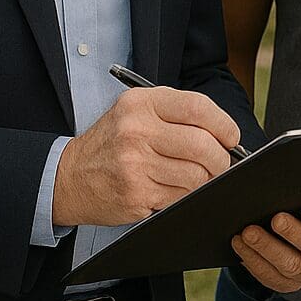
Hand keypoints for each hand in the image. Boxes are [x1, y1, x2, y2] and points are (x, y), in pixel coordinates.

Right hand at [52, 87, 239, 226]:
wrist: (69, 176)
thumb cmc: (111, 142)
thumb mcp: (135, 111)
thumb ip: (176, 114)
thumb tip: (224, 133)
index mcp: (141, 104)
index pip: (198, 108)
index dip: (224, 124)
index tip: (231, 136)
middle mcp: (136, 131)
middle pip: (202, 145)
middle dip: (221, 158)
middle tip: (221, 162)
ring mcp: (135, 165)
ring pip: (196, 176)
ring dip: (204, 180)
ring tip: (195, 176)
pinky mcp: (135, 194)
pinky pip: (180, 197)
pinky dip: (185, 195)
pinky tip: (173, 188)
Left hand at [231, 204, 300, 292]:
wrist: (287, 224)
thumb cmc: (300, 201)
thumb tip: (289, 178)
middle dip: (293, 232)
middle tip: (276, 219)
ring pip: (292, 266)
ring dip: (267, 248)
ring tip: (249, 232)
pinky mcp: (289, 284)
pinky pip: (272, 278)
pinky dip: (254, 260)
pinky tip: (241, 244)